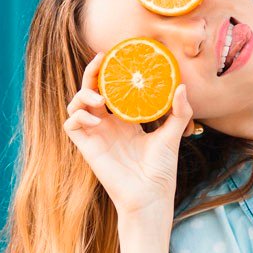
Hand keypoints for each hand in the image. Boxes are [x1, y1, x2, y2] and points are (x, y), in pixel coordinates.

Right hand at [63, 52, 196, 216]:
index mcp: (126, 119)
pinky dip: (78, 116)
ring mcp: (96, 134)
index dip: (110, 72)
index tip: (115, 55)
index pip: (112, 89)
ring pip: (76, 104)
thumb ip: (179, 112)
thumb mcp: (172, 135)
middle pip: (91, 90)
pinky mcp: (87, 147)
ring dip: (82, 94)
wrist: (150, 196)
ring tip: (98, 97)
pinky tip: (96, 119)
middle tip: (101, 59)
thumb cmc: (161, 170)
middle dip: (92, 73)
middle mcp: (108, 124)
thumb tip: (182, 86)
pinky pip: (71, 124)